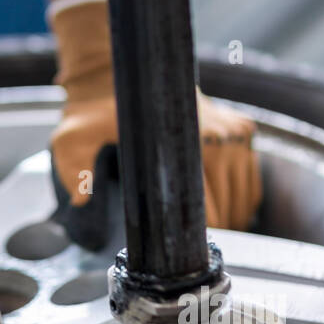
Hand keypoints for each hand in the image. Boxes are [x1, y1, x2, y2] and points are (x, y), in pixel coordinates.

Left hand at [49, 0, 261, 248]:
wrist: (118, 73)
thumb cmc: (96, 113)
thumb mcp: (73, 140)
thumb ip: (74, 170)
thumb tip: (81, 200)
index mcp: (182, 144)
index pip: (201, 208)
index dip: (192, 236)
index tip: (182, 250)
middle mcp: (216, 136)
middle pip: (227, 206)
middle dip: (214, 230)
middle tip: (189, 246)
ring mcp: (232, 132)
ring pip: (244, 196)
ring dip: (231, 218)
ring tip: (207, 230)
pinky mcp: (242, 127)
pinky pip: (251, 177)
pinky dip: (242, 198)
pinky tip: (223, 208)